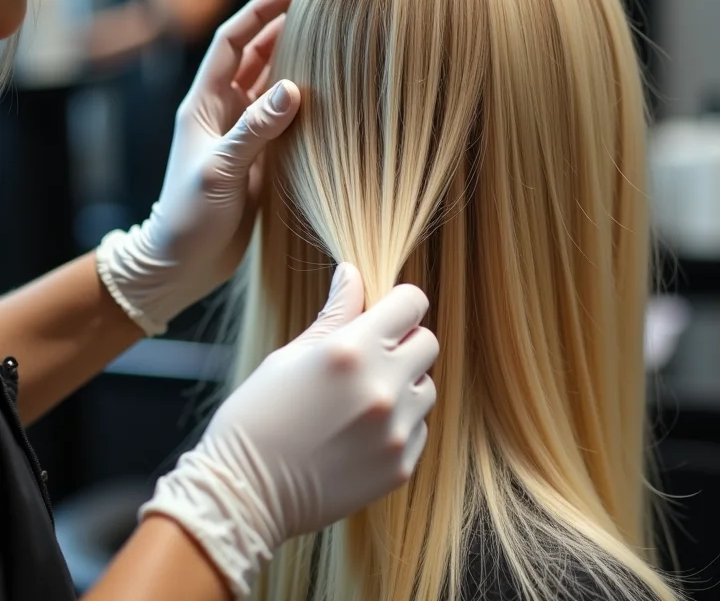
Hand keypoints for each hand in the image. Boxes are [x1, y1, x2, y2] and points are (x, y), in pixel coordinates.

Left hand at [95, 0, 301, 334]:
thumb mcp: (219, 170)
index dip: (259, 11)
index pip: (232, 43)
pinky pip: (286, 121)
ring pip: (273, 86)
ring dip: (296, 63)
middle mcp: (224, 112)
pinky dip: (305, 105)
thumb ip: (254, 130)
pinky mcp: (261, 159)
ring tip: (332, 41)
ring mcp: (244, 135)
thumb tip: (293, 88)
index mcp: (203, 104)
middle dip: (283, 28)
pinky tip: (329, 96)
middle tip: (322, 7)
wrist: (185, 261)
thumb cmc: (188, 216)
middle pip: (256, 57)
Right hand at [139, 264, 438, 597]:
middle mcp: (383, 386)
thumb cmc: (258, 416)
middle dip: (404, 342)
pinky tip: (361, 434)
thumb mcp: (291, 354)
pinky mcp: (401, 466)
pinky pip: (419, 428)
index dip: (400, 303)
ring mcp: (396, 430)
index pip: (412, 302)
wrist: (245, 494)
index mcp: (353, 349)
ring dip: (405, 386)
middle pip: (427, 342)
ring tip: (363, 401)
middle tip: (372, 358)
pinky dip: (400, 425)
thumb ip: (336, 312)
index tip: (387, 314)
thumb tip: (353, 272)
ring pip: (427, 387)